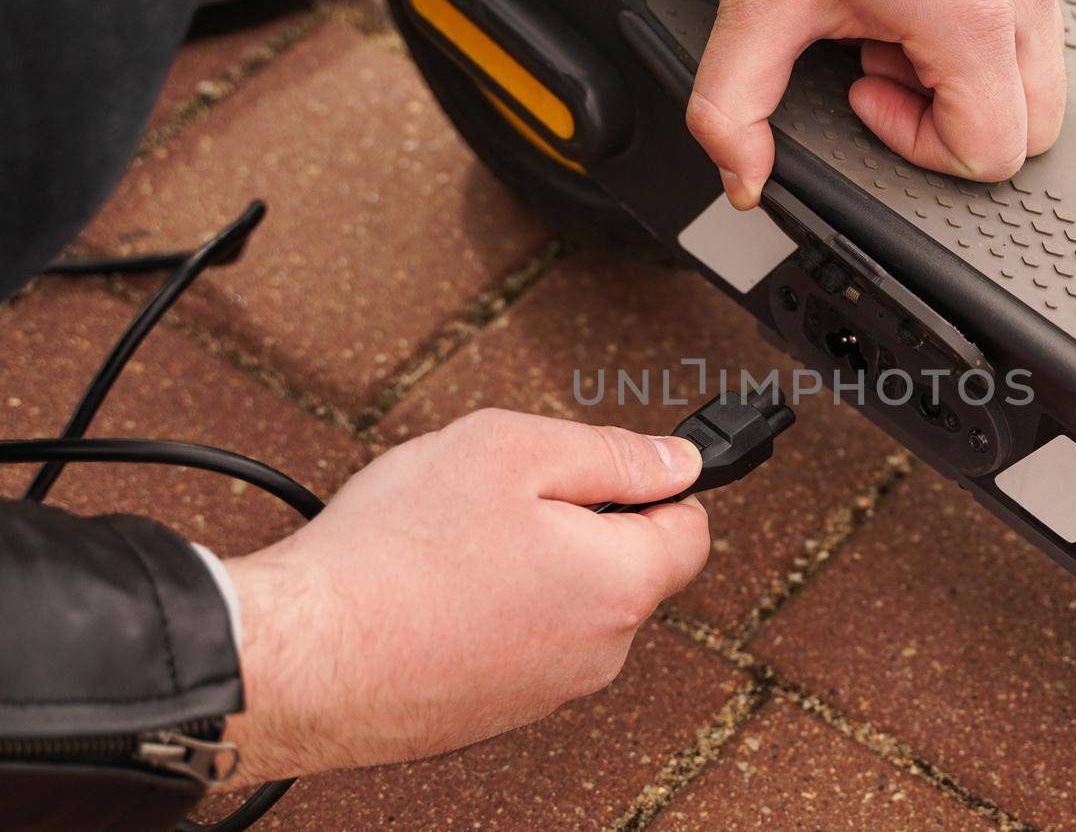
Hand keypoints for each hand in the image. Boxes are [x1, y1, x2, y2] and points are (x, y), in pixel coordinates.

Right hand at [219, 409, 706, 785]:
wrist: (298, 659)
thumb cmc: (393, 556)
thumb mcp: (510, 451)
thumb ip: (610, 453)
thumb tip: (676, 461)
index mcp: (619, 586)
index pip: (690, 530)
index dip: (655, 485)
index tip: (612, 468)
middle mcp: (598, 653)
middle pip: (622, 567)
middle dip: (577, 523)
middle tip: (502, 498)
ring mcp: (544, 691)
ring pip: (564, 605)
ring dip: (527, 567)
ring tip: (451, 544)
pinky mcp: (492, 713)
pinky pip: (515, 643)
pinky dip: (486, 612)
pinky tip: (430, 588)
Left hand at [687, 0, 1065, 208]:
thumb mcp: (760, 0)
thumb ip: (734, 106)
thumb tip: (744, 176)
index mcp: (970, 13)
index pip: (992, 151)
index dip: (919, 145)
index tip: (866, 92)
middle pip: (1034, 128)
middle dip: (952, 121)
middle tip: (882, 68)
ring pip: (1037, 80)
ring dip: (963, 80)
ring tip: (893, 28)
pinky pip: (1028, 31)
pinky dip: (974, 40)